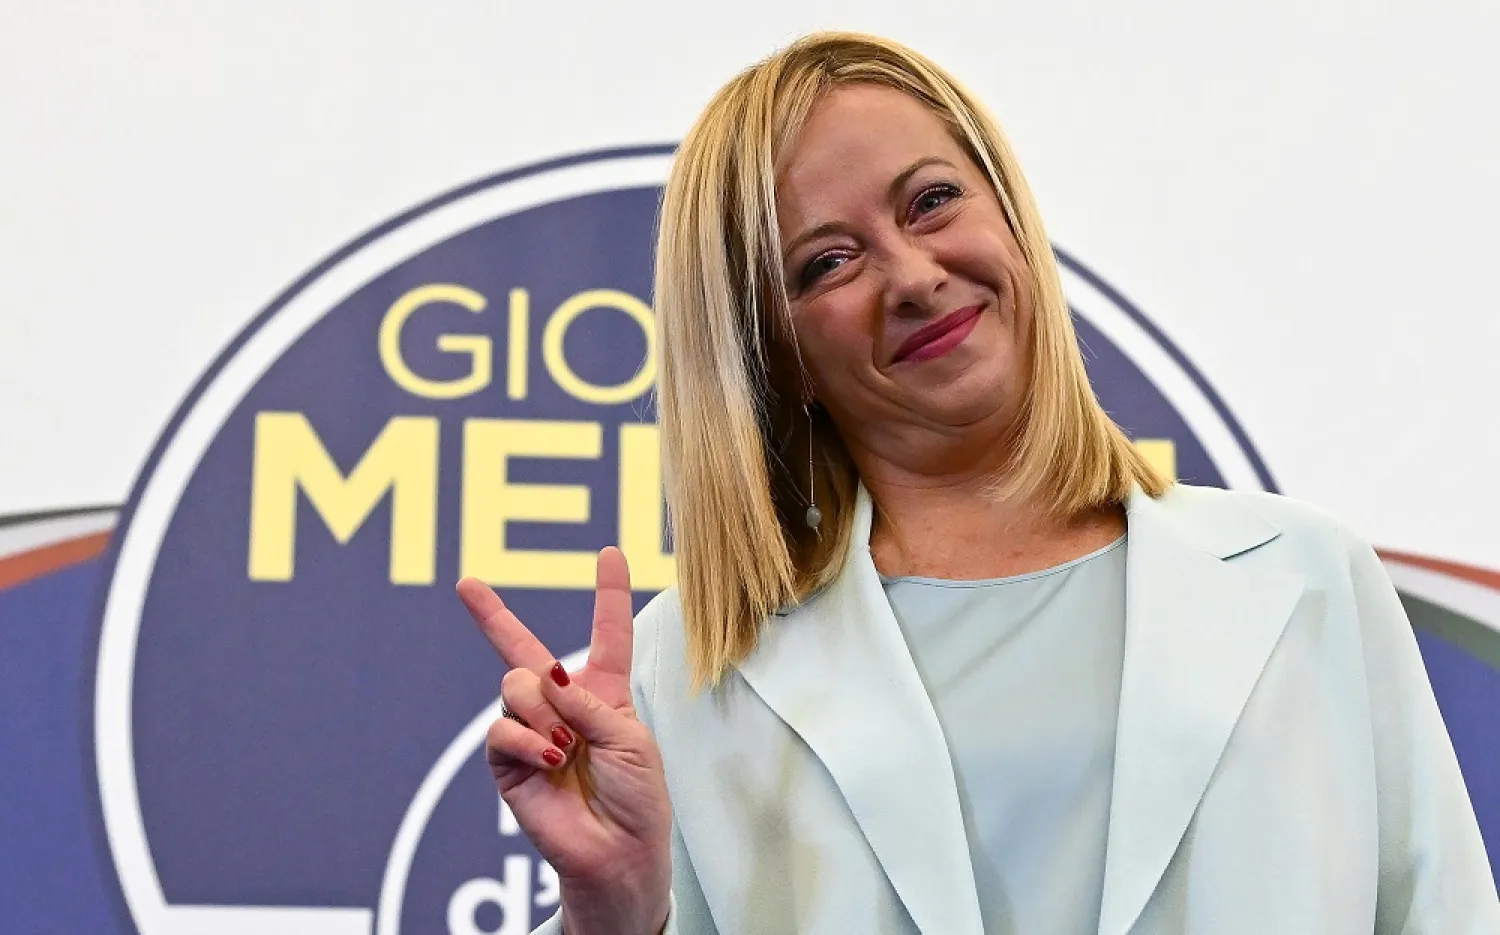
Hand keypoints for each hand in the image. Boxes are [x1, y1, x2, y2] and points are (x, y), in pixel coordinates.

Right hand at [457, 548, 670, 934]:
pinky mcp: (506, 762)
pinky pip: (500, 729)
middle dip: (492, 615)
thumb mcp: (630, 740)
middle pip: (524, 650)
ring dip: (541, 710)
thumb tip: (546, 676)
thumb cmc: (637, 798)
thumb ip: (590, 703)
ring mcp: (531, 731)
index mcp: (604, 693)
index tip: (610, 553)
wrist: (617, 853)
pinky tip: (550, 759)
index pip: (607, 634)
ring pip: (515, 684)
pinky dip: (527, 740)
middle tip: (466, 585)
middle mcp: (563, 705)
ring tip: (564, 748)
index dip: (609, 593)